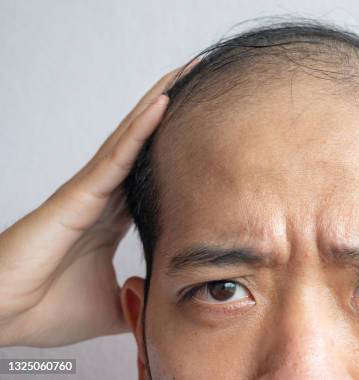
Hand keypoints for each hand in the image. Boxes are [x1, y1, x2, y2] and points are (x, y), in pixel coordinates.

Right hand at [0, 62, 193, 346]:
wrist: (4, 317)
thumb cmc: (46, 308)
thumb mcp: (113, 308)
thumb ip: (141, 303)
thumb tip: (167, 310)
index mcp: (113, 217)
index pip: (155, 176)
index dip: (180, 153)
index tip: (210, 135)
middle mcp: (104, 195)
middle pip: (147, 144)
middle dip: (175, 113)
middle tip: (204, 82)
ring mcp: (92, 189)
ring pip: (134, 137)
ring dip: (162, 103)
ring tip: (189, 73)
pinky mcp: (79, 192)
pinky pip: (117, 154)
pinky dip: (142, 128)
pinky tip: (164, 102)